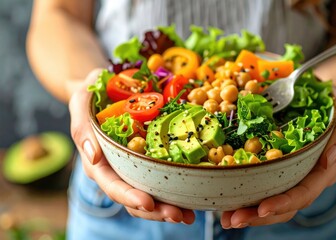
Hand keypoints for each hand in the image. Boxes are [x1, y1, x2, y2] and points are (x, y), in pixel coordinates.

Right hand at [68, 69, 194, 223]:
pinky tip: (193, 198)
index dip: (129, 196)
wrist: (105, 87)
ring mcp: (133, 168)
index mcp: (98, 161)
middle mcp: (116, 170)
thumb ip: (83, 128)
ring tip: (189, 215)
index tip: (148, 203)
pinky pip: (161, 180)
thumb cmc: (91, 93)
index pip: (112, 185)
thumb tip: (93, 157)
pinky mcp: (148, 161)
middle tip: (179, 215)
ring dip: (168, 208)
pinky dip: (176, 191)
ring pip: (149, 196)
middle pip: (133, 198)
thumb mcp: (81, 101)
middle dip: (156, 210)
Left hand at [220, 88, 335, 228]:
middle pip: (285, 206)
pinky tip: (225, 202)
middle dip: (258, 215)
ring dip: (248, 212)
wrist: (322, 100)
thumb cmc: (333, 105)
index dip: (284, 203)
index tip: (262, 208)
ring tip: (225, 218)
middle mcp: (306, 178)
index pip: (304, 192)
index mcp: (323, 170)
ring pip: (271, 202)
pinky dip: (244, 195)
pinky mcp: (275, 168)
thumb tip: (329, 157)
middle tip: (233, 220)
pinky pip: (261, 186)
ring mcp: (290, 175)